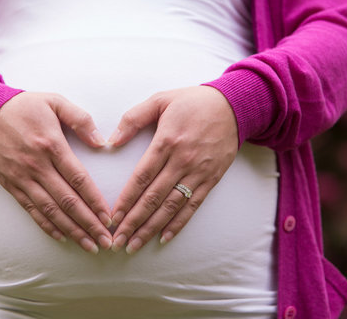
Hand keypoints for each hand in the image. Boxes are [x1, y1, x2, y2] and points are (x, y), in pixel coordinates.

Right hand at [0, 92, 112, 252]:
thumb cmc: (24, 106)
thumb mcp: (55, 101)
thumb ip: (80, 119)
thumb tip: (101, 142)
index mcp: (51, 144)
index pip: (78, 179)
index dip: (95, 201)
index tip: (109, 217)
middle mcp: (37, 165)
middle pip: (67, 200)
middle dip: (88, 223)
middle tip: (106, 240)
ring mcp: (22, 177)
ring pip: (50, 210)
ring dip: (71, 231)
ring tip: (89, 245)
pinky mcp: (10, 184)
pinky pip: (30, 209)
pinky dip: (46, 225)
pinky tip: (62, 237)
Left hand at [108, 86, 237, 253]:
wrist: (234, 106)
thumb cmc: (192, 102)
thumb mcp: (160, 100)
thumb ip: (133, 118)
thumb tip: (111, 141)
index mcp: (166, 141)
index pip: (141, 178)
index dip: (125, 200)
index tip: (112, 218)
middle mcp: (182, 161)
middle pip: (153, 198)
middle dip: (133, 222)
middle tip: (117, 241)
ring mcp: (198, 172)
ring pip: (171, 207)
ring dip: (151, 228)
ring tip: (134, 245)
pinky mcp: (211, 179)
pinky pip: (193, 206)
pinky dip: (178, 224)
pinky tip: (163, 238)